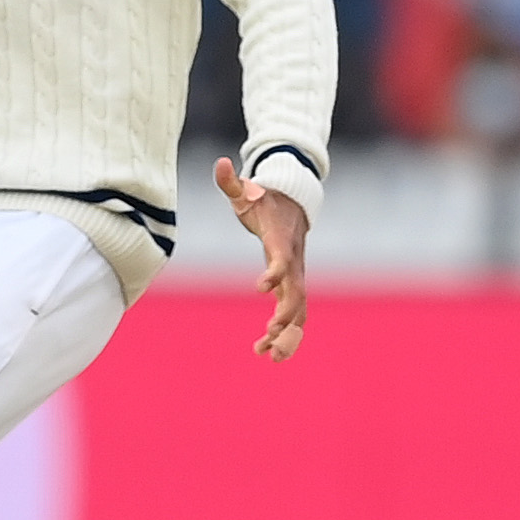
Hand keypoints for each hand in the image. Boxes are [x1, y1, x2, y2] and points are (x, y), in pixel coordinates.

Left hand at [215, 156, 309, 361]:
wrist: (293, 202)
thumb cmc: (263, 199)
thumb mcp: (246, 190)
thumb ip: (231, 182)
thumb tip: (220, 162)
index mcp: (280, 240)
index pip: (282, 260)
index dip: (275, 274)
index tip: (260, 288)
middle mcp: (293, 262)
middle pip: (297, 294)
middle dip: (286, 317)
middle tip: (269, 334)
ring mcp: (296, 276)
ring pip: (300, 311)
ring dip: (289, 335)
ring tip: (271, 356)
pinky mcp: (292, 285)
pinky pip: (294, 315)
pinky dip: (285, 334)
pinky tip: (266, 351)